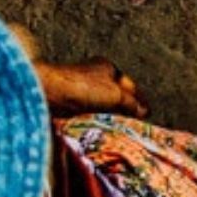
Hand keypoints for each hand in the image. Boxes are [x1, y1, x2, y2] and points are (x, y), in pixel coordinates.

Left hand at [34, 58, 149, 117]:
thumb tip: (144, 112)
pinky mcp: (72, 102)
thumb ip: (133, 104)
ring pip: (105, 106)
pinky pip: (93, 113)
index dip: (140, 100)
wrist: (49, 93)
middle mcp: (96, 76)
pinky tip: (104, 128)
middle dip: (127, 109)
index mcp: (108, 68)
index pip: (131, 86)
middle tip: (136, 125)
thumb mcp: (117, 95)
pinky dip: (100, 120)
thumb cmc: (85, 88)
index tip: (147, 115)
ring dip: (113, 116)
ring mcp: (83, 90)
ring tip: (122, 129)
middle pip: (118, 96)